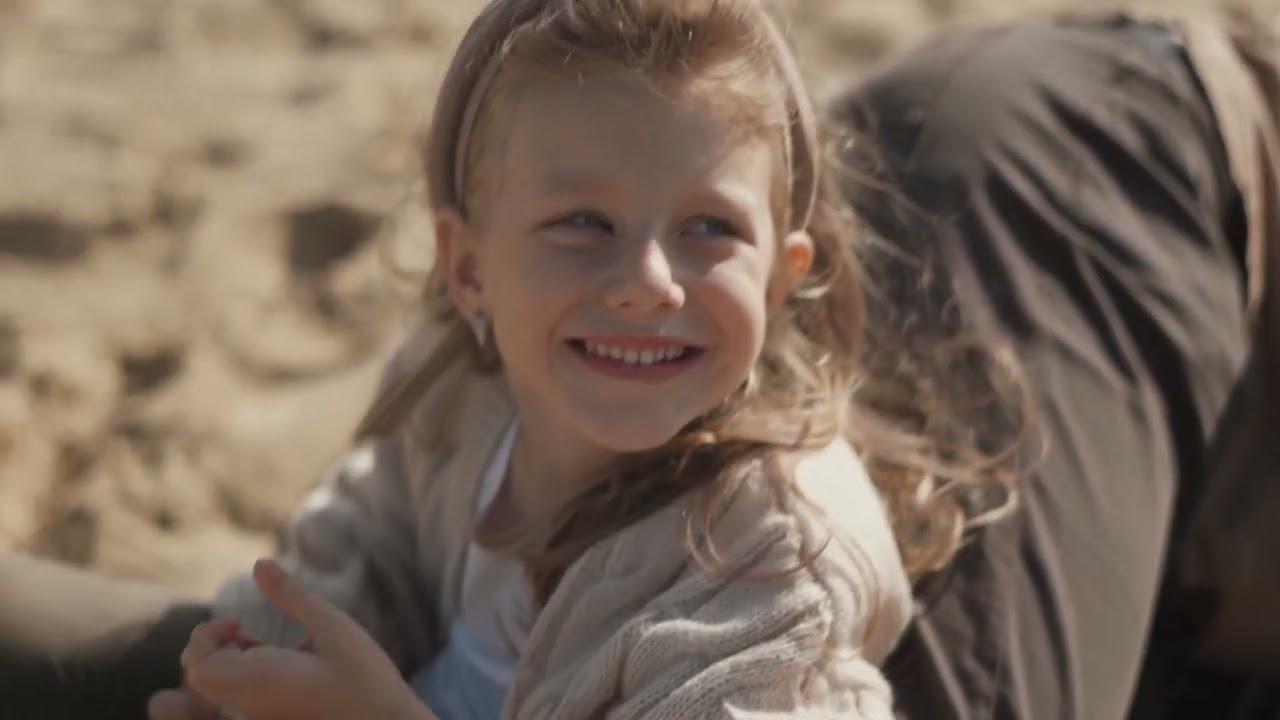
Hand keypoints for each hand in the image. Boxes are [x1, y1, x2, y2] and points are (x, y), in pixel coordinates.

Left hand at [155, 559, 434, 719]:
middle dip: (213, 647)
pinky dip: (243, 679)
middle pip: (201, 678)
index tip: (240, 623)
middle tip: (245, 632)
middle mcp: (250, 705)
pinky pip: (238, 702)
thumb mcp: (333, 627)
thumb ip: (292, 597)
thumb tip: (260, 564)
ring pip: (217, 692)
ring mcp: (260, 718)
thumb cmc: (364, 679)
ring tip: (262, 647)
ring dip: (227, 664)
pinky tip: (278, 667)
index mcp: (257, 680)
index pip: (197, 662)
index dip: (207, 635)